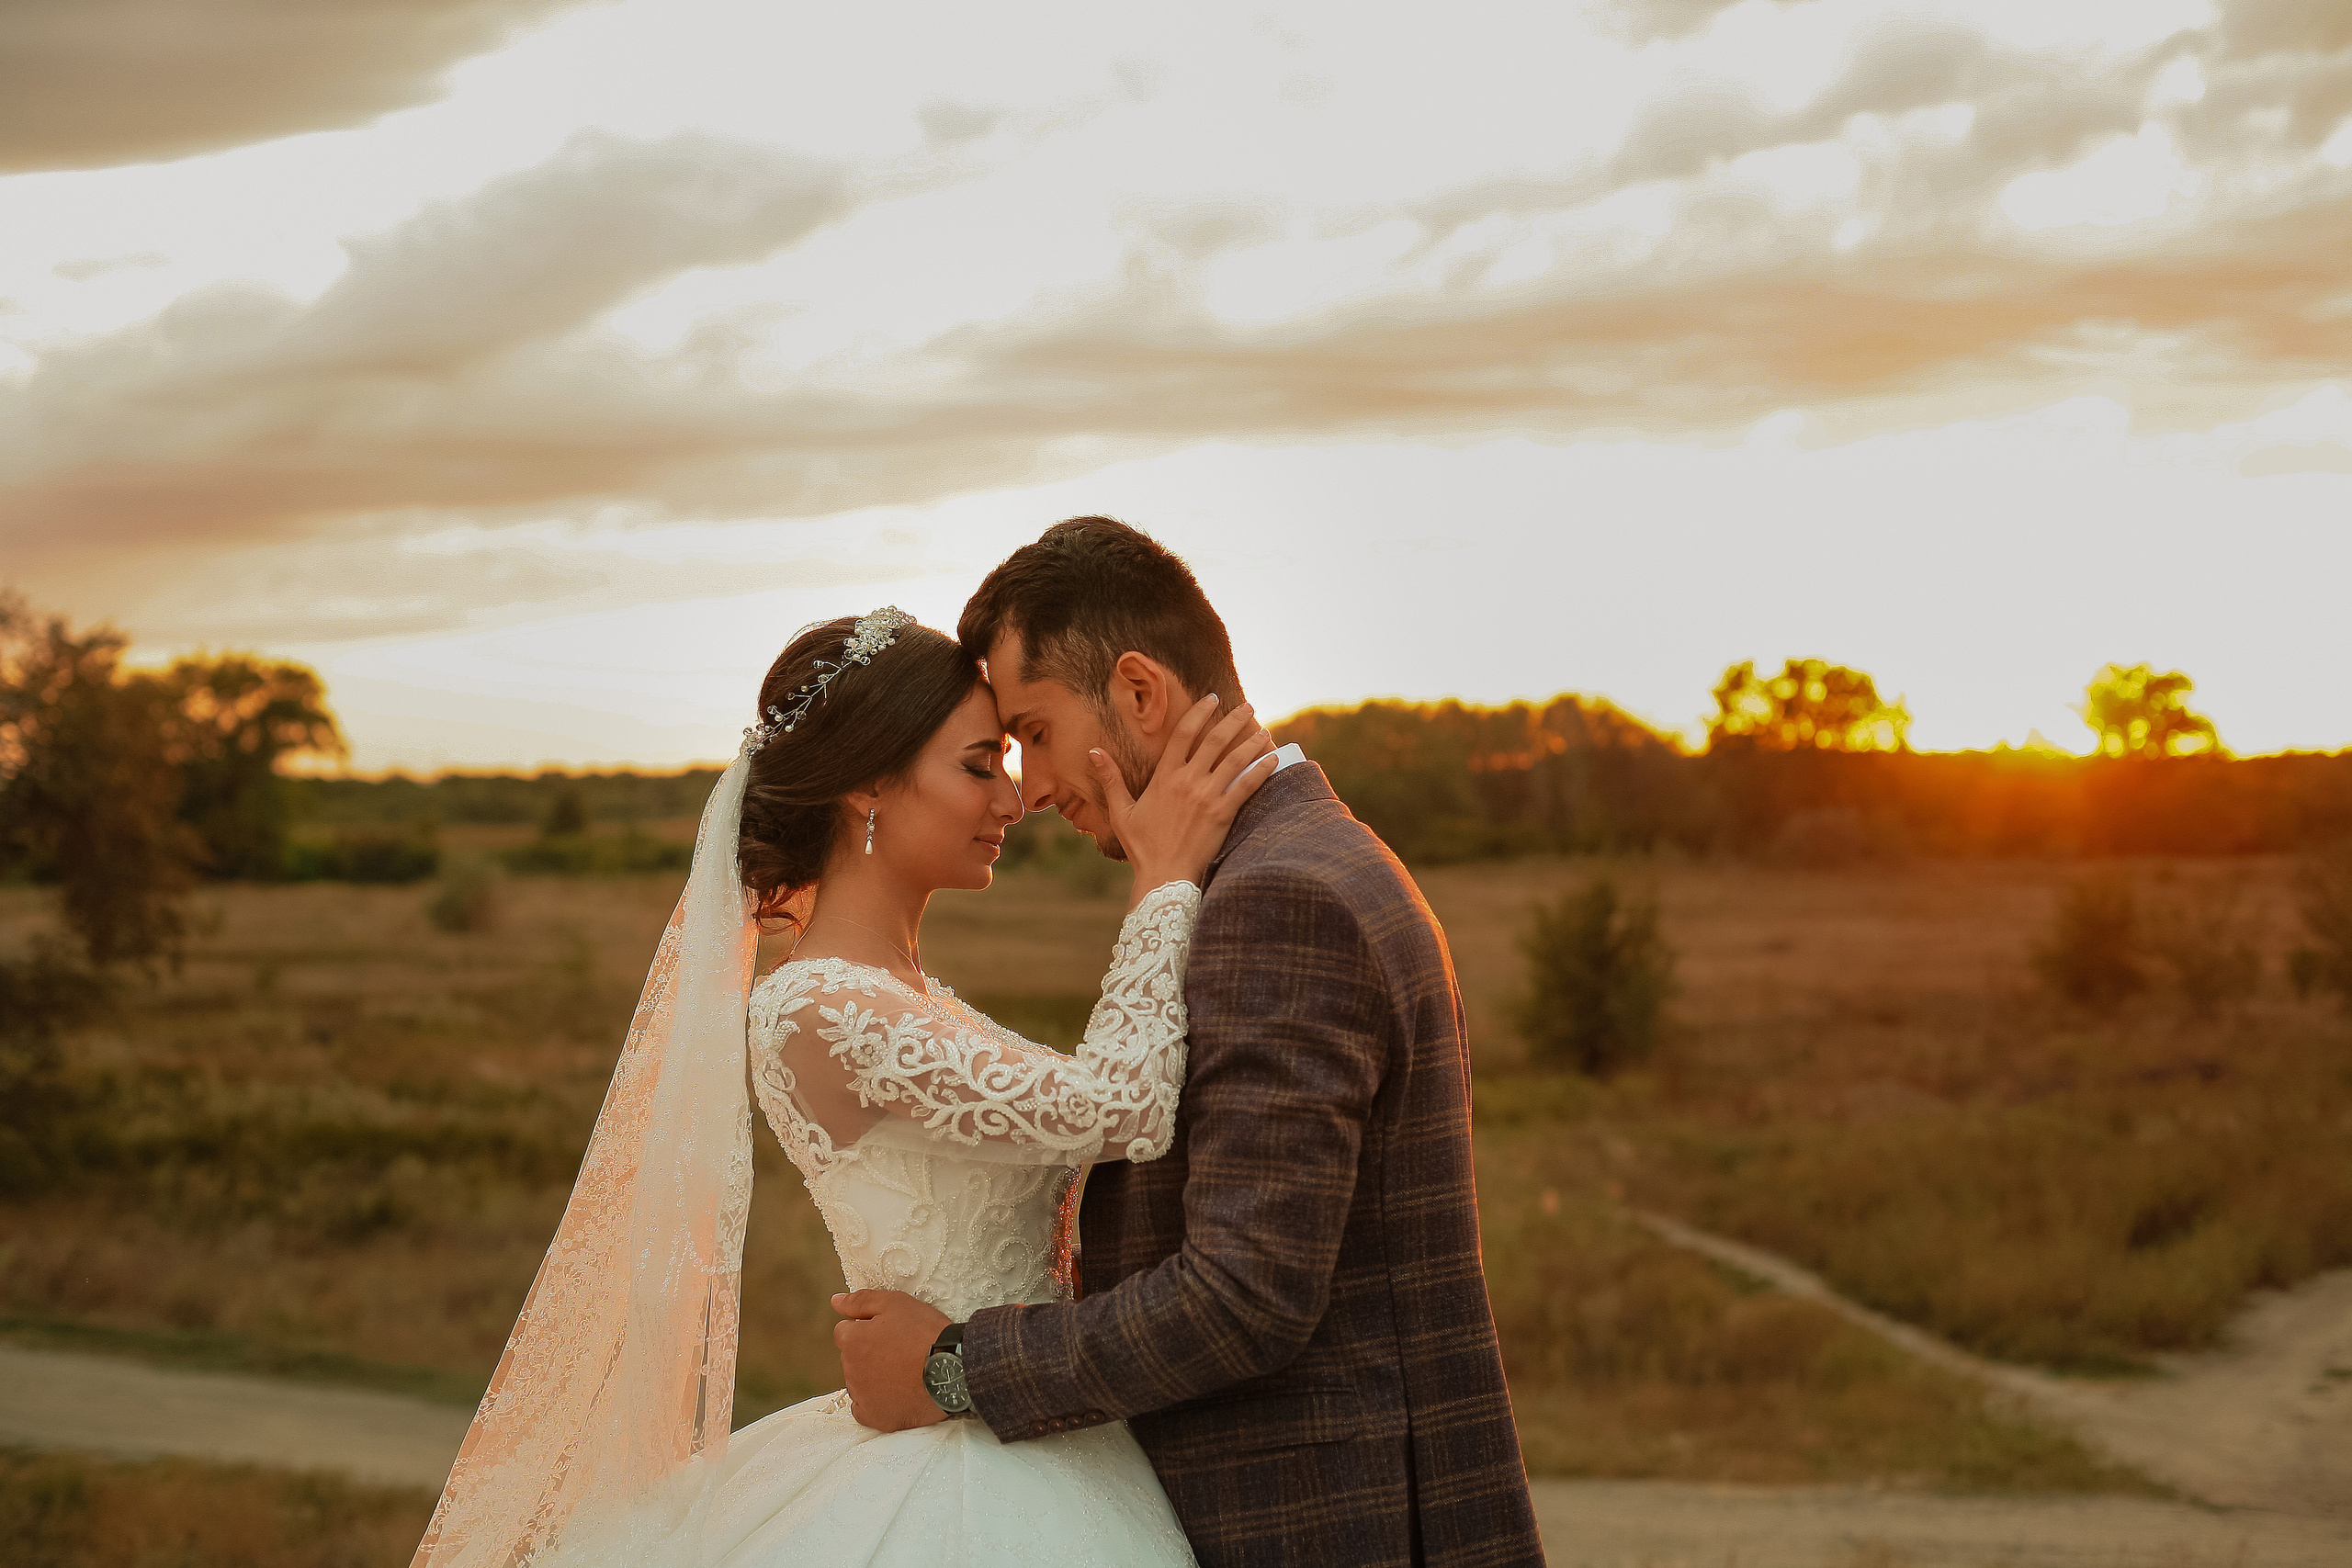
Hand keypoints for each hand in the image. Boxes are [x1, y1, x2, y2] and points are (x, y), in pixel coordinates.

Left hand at [832, 1289, 950, 1431]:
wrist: (954, 1369)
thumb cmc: (926, 1333)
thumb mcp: (895, 1303)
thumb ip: (860, 1301)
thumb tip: (835, 1301)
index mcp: (852, 1341)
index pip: (845, 1332)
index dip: (867, 1329)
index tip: (888, 1332)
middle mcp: (850, 1370)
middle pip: (852, 1357)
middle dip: (868, 1352)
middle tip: (899, 1350)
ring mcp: (862, 1396)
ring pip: (858, 1382)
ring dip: (872, 1376)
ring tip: (903, 1371)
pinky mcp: (875, 1418)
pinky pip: (863, 1409)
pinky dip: (875, 1401)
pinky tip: (894, 1392)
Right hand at [1095, 695, 1276, 904]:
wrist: (1163, 875)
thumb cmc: (1141, 846)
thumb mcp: (1120, 811)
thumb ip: (1110, 778)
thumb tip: (1093, 751)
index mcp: (1164, 776)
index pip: (1183, 733)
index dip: (1199, 712)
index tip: (1212, 698)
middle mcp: (1187, 781)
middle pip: (1214, 740)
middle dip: (1233, 719)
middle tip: (1248, 706)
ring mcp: (1207, 797)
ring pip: (1235, 760)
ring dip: (1252, 741)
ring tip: (1265, 729)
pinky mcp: (1223, 814)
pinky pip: (1246, 786)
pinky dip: (1262, 770)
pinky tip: (1274, 758)